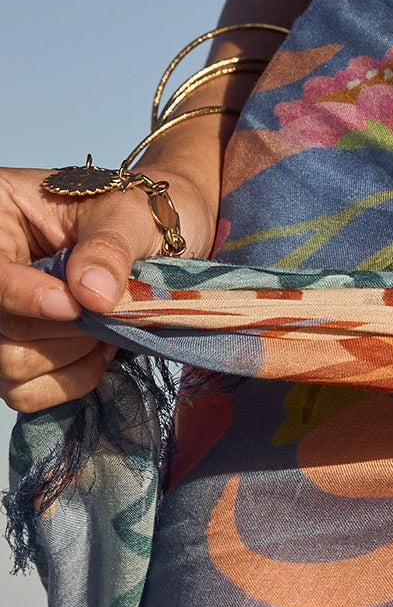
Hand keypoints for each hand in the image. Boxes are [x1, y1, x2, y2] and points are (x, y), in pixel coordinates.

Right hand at [0, 162, 216, 416]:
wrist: (162, 236)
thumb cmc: (138, 213)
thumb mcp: (128, 214)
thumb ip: (108, 248)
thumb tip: (92, 295)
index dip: (23, 295)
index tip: (73, 306)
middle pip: (1, 326)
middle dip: (64, 326)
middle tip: (111, 307)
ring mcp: (5, 317)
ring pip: (10, 366)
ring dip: (71, 353)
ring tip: (110, 324)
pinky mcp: (22, 352)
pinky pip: (26, 392)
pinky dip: (70, 378)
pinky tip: (101, 348)